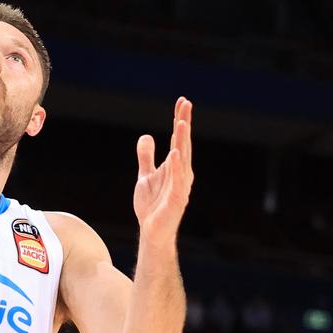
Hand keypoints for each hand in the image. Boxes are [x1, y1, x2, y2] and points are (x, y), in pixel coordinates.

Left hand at [134, 97, 194, 242]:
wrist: (151, 231)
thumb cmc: (152, 204)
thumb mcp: (146, 175)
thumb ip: (147, 157)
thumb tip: (147, 136)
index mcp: (175, 166)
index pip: (179, 139)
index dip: (180, 120)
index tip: (182, 102)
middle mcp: (182, 173)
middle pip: (183, 144)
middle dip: (184, 124)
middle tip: (186, 104)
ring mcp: (180, 186)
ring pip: (182, 159)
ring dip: (182, 141)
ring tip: (181, 123)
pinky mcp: (176, 200)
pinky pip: (177, 181)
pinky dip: (177, 167)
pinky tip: (175, 153)